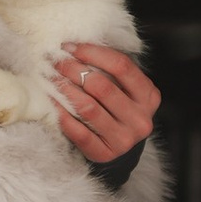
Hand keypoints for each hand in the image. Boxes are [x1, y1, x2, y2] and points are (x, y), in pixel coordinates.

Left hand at [53, 42, 159, 163]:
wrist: (120, 147)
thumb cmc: (118, 109)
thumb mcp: (125, 89)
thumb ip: (110, 70)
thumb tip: (74, 47)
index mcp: (148, 96)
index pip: (121, 66)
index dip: (93, 52)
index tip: (70, 47)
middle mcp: (140, 118)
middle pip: (102, 86)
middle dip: (74, 70)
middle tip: (56, 62)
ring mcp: (124, 139)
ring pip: (88, 108)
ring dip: (65, 90)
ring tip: (52, 79)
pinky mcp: (104, 154)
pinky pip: (78, 132)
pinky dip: (62, 114)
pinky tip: (52, 101)